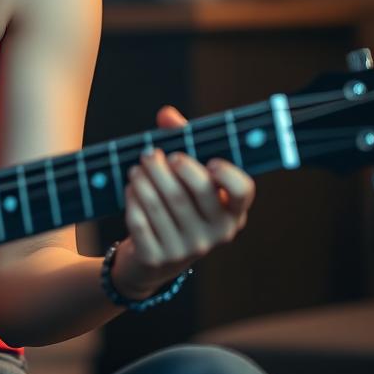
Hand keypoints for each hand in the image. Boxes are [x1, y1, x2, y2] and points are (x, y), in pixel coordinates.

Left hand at [112, 104, 255, 298]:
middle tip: (151, 154)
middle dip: (166, 167)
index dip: (228, 174)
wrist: (154, 258)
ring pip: (159, 204)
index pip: (242, 191)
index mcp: (232, 211)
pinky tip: (132, 188)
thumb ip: (181, 139)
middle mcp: (216, 233)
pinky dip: (132, 199)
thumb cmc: (178, 204)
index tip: (210, 161)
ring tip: (137, 168)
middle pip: (191, 191)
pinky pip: (139, 221)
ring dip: (143, 179)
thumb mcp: (185, 176)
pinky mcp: (157, 257)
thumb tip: (167, 115)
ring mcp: (187, 249)